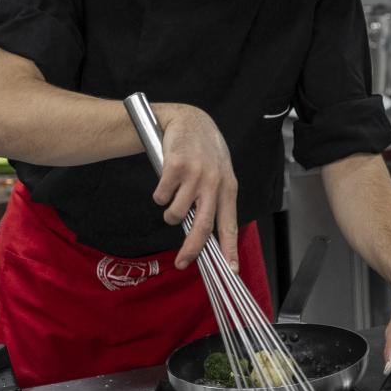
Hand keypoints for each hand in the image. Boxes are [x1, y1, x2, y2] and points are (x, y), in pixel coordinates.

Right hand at [151, 104, 238, 271]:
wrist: (189, 120)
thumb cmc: (204, 151)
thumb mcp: (218, 174)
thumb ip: (214, 201)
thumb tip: (205, 235)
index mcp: (228, 188)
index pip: (230, 225)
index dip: (230, 249)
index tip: (230, 270)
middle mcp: (214, 183)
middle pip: (203, 227)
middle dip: (191, 250)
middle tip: (182, 263)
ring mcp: (195, 175)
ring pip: (176, 214)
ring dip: (170, 214)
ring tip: (172, 200)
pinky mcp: (175, 167)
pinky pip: (161, 197)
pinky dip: (159, 195)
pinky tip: (165, 182)